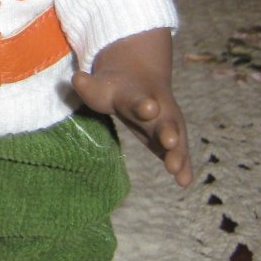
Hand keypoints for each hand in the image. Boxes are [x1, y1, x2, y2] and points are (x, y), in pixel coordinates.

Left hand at [72, 27, 192, 186]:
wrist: (139, 78)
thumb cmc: (117, 89)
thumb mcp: (101, 87)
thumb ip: (89, 87)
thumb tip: (76, 80)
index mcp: (137, 96)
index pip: (138, 101)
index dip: (142, 105)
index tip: (149, 109)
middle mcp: (157, 110)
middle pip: (163, 121)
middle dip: (167, 131)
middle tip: (171, 141)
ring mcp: (165, 125)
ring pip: (174, 138)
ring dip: (177, 152)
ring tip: (176, 169)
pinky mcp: (169, 140)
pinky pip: (177, 153)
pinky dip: (183, 165)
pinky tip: (185, 182)